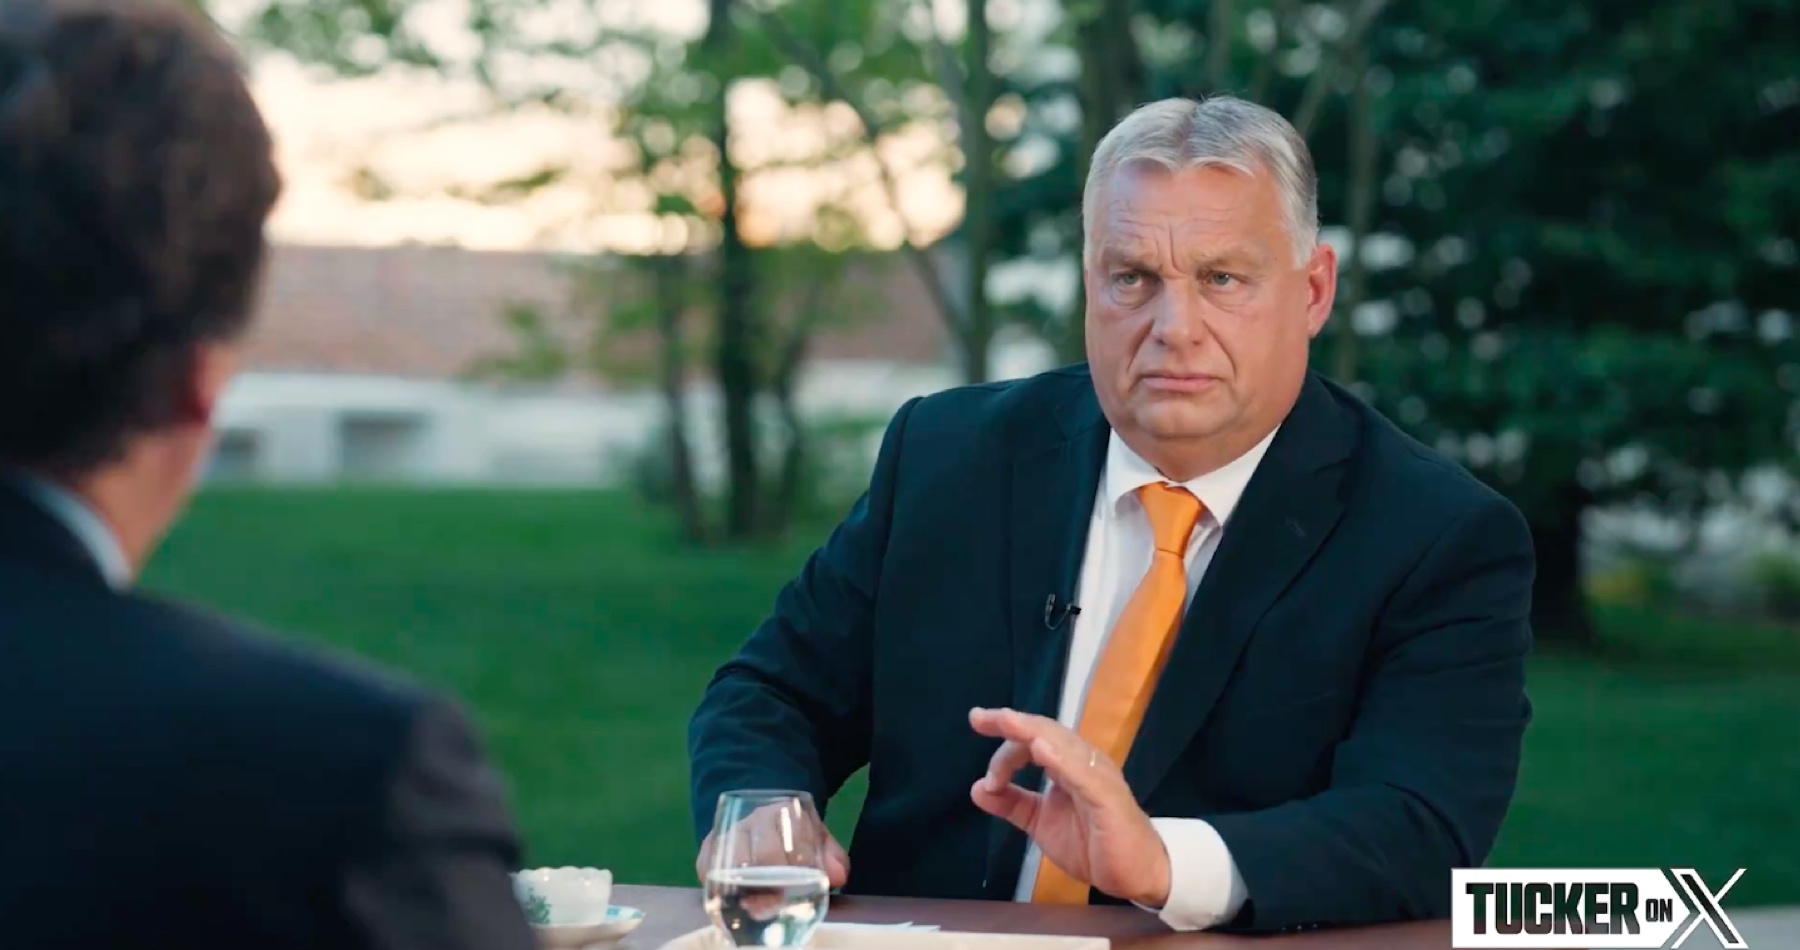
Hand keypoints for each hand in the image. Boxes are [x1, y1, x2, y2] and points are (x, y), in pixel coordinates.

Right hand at [695, 807, 850, 888]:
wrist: (761, 819)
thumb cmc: (792, 834)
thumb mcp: (817, 838)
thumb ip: (832, 856)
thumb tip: (837, 875)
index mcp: (784, 810)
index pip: (796, 839)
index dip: (802, 866)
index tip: (806, 885)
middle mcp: (753, 818)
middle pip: (765, 854)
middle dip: (776, 881)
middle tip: (781, 900)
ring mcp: (729, 832)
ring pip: (734, 862)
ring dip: (747, 887)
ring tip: (759, 904)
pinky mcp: (709, 849)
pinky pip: (708, 869)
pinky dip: (720, 886)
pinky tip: (735, 898)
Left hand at [968, 707, 1170, 906]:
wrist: (1134, 875)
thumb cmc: (1092, 844)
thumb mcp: (1042, 823)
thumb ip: (1013, 804)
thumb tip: (977, 789)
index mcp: (1068, 764)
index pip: (1033, 739)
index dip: (1004, 736)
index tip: (977, 728)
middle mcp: (1084, 762)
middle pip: (1045, 732)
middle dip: (1012, 722)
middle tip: (980, 717)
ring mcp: (1098, 777)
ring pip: (1062, 745)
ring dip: (1031, 733)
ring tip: (1005, 722)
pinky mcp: (1108, 798)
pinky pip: (1083, 775)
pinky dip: (1061, 759)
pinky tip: (1041, 750)